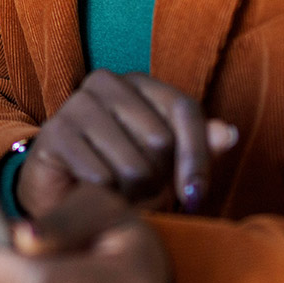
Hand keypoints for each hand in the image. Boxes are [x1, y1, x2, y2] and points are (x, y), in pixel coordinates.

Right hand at [18, 70, 237, 217]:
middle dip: (158, 179)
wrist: (64, 200)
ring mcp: (75, 104)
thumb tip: (229, 134)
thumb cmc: (122, 178)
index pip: (185, 109)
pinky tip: (94, 195)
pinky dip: (105, 198)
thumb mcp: (167, 167)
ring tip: (118, 192)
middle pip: (160, 139)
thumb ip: (198, 149)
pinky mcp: (54, 133)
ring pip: (133, 164)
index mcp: (137, 82)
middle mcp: (104, 82)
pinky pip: (101, 177)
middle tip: (140, 189)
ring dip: (132, 194)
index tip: (197, 198)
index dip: (197, 157)